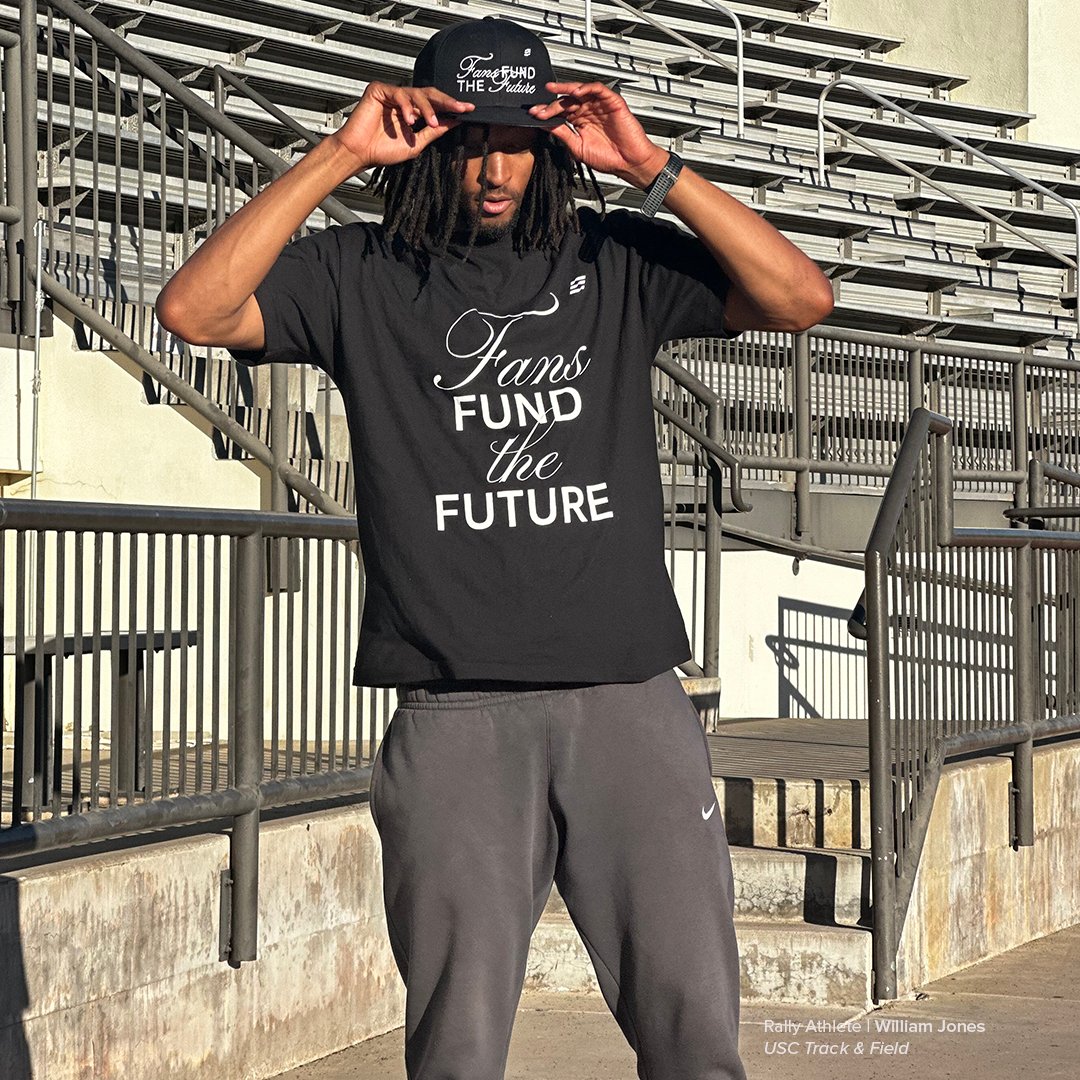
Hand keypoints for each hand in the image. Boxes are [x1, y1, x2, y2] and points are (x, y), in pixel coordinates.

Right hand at [330, 82, 474, 169]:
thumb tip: (454, 123)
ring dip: (427, 108)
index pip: (435, 105)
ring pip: (416, 94)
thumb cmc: (382, 151)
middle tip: (461, 108)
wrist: (359, 154)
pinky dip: (406, 106)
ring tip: (432, 122)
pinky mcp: (379, 90)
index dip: (451, 107)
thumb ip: (433, 131)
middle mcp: (403, 101)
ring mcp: (391, 94)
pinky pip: (398, 93)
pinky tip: (408, 120)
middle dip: (447, 101)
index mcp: (413, 112)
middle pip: (429, 94)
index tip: (469, 110)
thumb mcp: (416, 143)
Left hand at [528, 82, 668, 187]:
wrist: (628, 163)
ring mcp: (599, 106)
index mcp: (579, 122)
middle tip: (539, 107)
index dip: (547, 112)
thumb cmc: (607, 158)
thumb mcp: (577, 147)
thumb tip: (544, 125)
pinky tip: (577, 92)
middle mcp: (587, 111)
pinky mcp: (611, 102)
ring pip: (580, 91)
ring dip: (565, 90)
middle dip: (551, 103)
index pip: (560, 112)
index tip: (533, 115)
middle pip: (567, 101)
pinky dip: (587, 88)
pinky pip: (598, 89)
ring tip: (552, 91)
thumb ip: (562, 134)